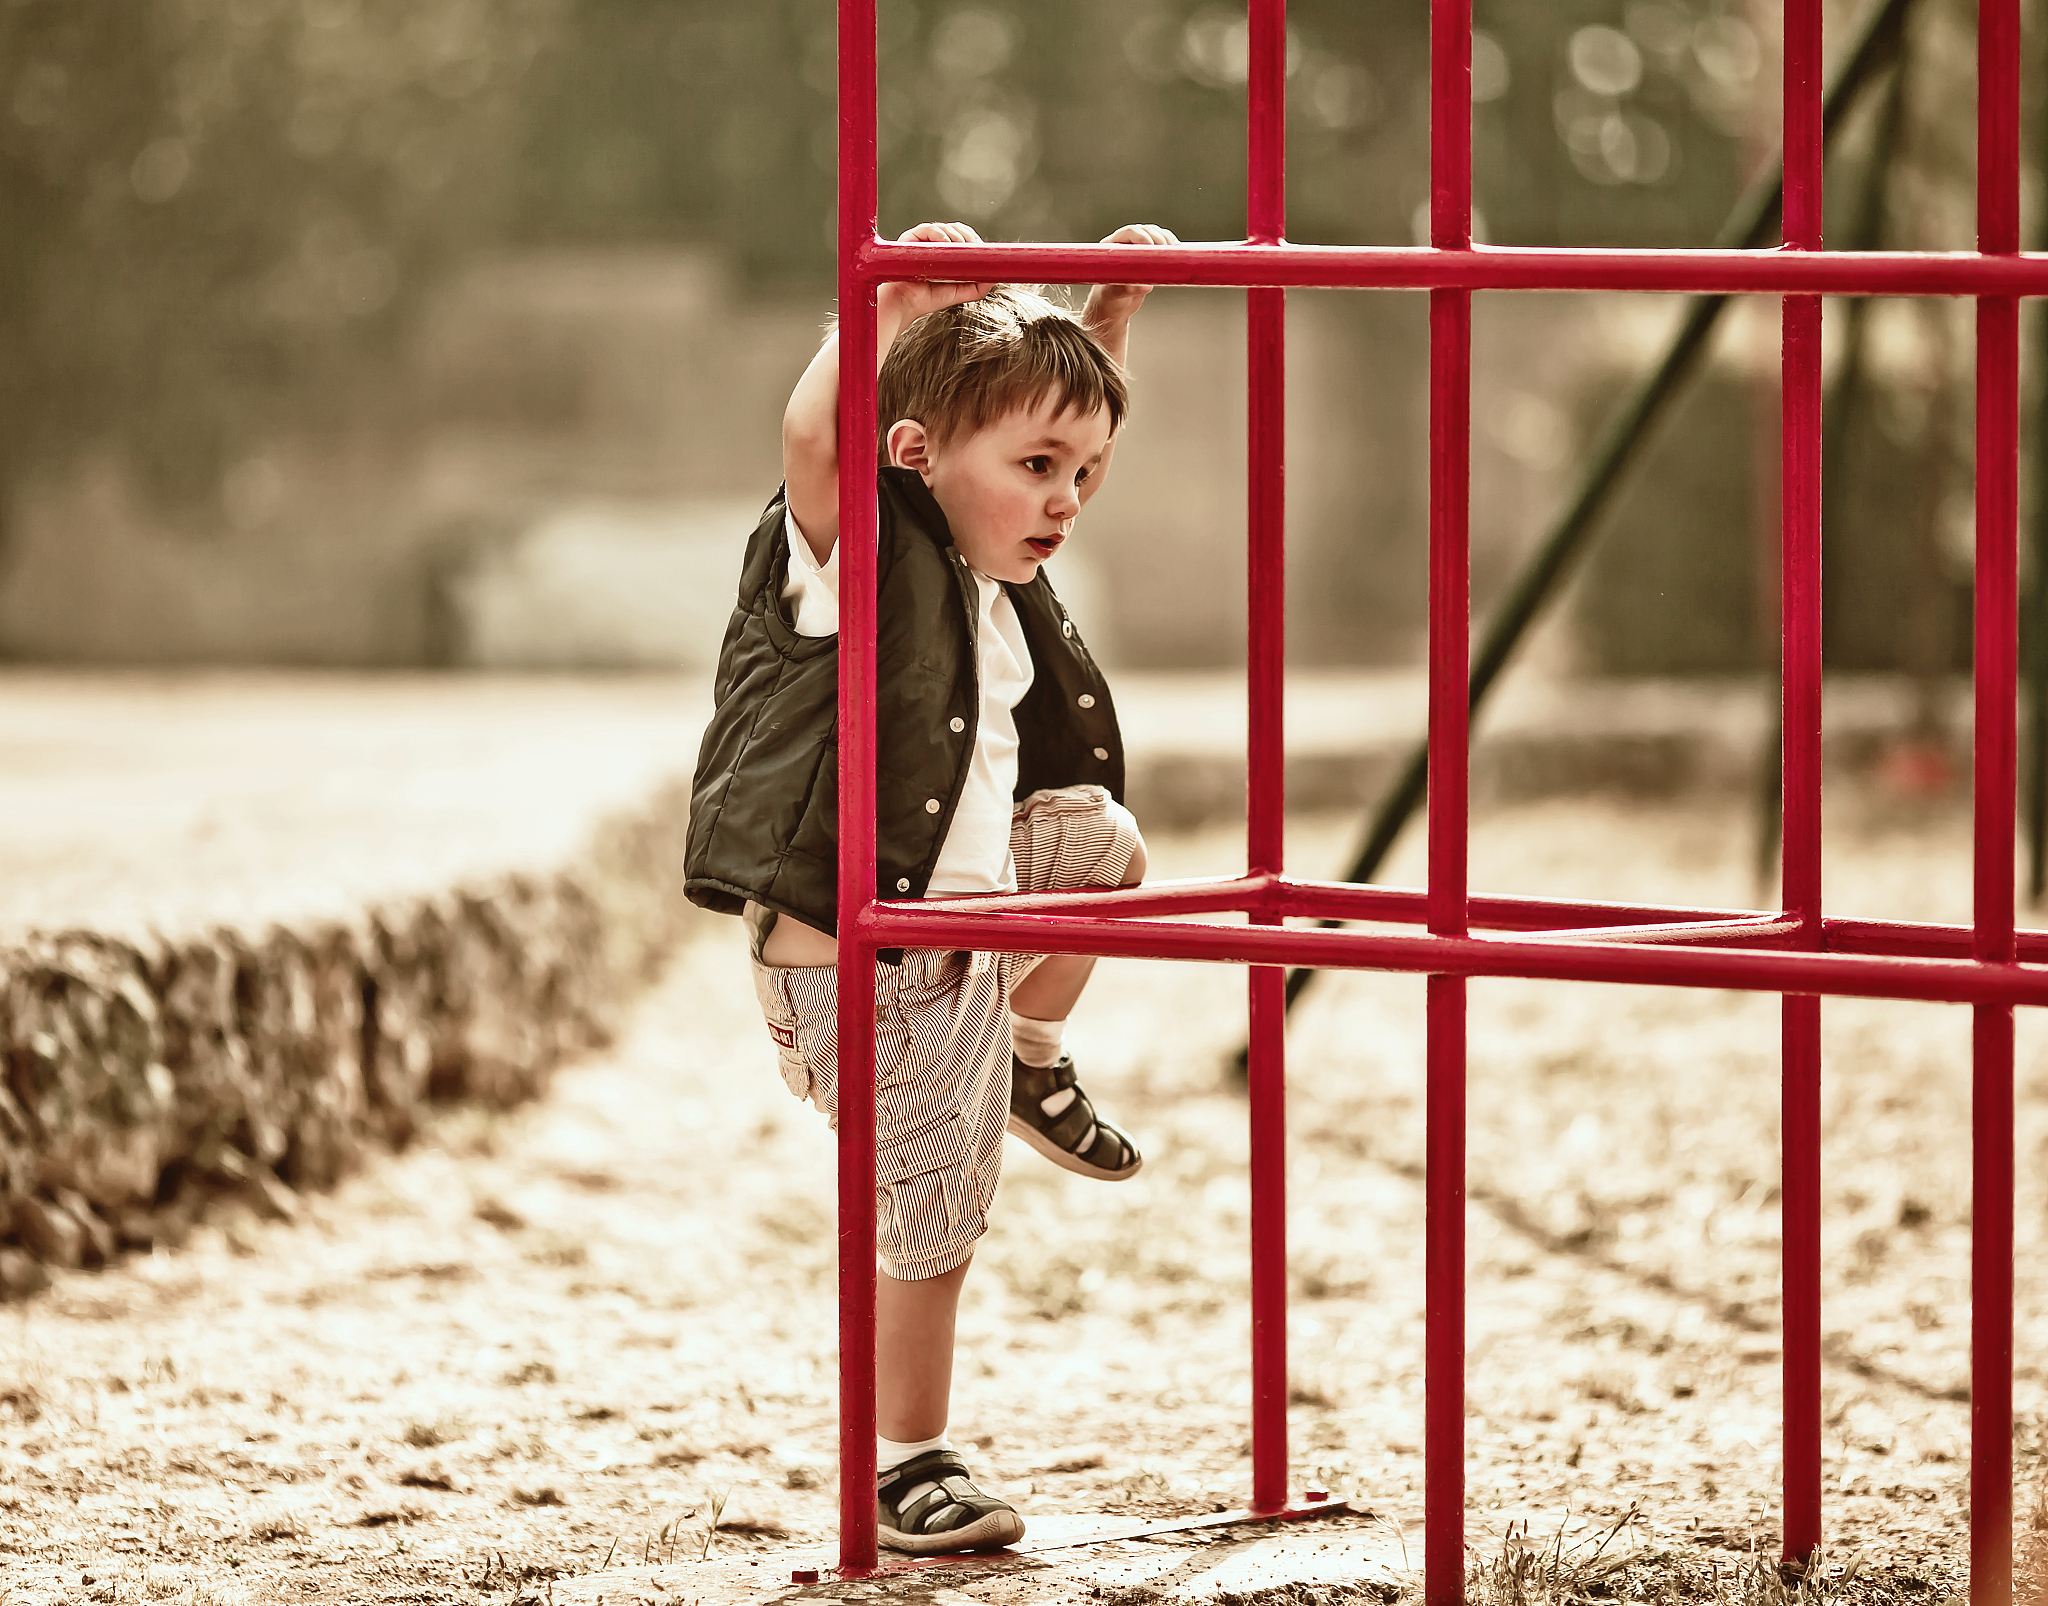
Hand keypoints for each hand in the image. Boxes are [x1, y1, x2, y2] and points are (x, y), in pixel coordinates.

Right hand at [877, 221, 992, 336]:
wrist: (905, 304)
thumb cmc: (929, 298)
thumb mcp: (960, 292)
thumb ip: (978, 286)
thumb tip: (995, 276)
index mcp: (945, 253)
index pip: (963, 236)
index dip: (972, 239)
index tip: (980, 247)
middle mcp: (933, 244)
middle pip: (956, 229)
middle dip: (967, 236)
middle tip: (973, 248)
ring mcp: (922, 240)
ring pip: (944, 227)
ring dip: (956, 236)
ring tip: (959, 249)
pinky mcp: (910, 239)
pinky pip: (927, 229)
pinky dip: (938, 233)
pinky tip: (944, 243)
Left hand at [1084, 224, 1178, 332]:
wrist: (1115, 306)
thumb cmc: (1109, 299)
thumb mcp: (1115, 296)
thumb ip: (1127, 290)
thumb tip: (1147, 286)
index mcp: (1111, 247)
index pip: (1128, 232)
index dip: (1142, 236)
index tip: (1153, 247)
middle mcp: (1124, 243)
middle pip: (1144, 230)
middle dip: (1158, 238)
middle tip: (1168, 251)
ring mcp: (1137, 247)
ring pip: (1155, 234)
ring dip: (1167, 239)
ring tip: (1175, 251)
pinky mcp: (1149, 254)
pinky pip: (1162, 243)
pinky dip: (1171, 245)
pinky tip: (1178, 250)